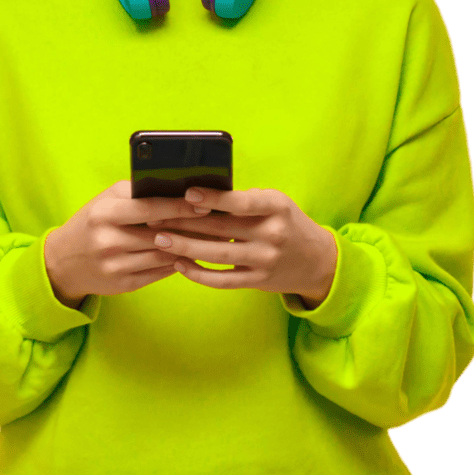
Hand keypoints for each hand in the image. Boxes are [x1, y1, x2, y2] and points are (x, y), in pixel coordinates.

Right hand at [44, 180, 215, 307]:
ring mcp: (116, 266)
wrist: (64, 261)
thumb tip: (179, 190)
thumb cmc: (93, 222)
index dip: (180, 206)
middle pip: (162, 235)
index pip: (150, 208)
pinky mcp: (123, 285)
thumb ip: (138, 194)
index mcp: (105, 214)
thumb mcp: (107, 200)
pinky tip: (194, 255)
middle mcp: (108, 241)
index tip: (206, 204)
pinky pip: (160, 272)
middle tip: (222, 223)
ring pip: (165, 256)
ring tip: (215, 239)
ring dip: (191, 248)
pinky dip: (179, 263)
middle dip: (194, 229)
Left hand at [145, 186, 337, 305]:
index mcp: (276, 207)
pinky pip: (222, 279)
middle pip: (222, 228)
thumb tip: (201, 196)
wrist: (317, 261)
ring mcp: (264, 260)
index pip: (242, 202)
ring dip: (185, 247)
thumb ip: (245, 200)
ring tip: (160, 239)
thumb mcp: (276, 203)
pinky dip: (199, 273)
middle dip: (185, 222)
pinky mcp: (257, 281)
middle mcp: (272, 234)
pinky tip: (179, 264)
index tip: (187, 193)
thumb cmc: (287, 223)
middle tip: (156, 217)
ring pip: (218, 254)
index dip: (214, 198)